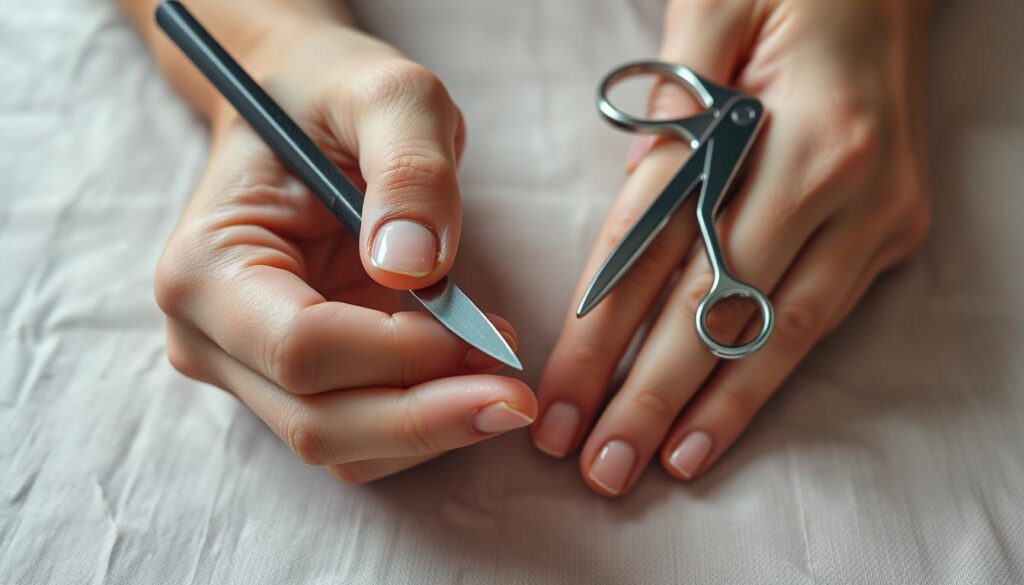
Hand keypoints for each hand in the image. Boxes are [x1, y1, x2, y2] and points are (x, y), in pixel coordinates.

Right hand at [156, 21, 534, 482]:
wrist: (299, 109)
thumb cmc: (333, 96)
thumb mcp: (389, 97)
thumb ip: (410, 169)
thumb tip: (415, 268)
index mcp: (207, 265)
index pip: (302, 349)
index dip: (404, 355)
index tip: (491, 336)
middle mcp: (206, 334)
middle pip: (317, 421)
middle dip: (427, 417)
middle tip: (518, 395)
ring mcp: (243, 367)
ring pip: (340, 448)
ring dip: (430, 427)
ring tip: (500, 374)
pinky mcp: (286, 384)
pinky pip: (358, 438)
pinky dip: (419, 420)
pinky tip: (465, 375)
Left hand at [533, 0, 931, 495]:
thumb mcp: (711, 14)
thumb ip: (665, 114)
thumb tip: (631, 209)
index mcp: (782, 123)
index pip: (664, 248)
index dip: (606, 333)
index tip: (560, 398)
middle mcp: (837, 179)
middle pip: (718, 306)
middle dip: (651, 395)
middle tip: (599, 464)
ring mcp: (873, 214)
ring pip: (779, 333)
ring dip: (711, 409)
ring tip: (654, 466)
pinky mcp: (888, 233)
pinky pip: (817, 321)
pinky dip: (764, 379)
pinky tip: (718, 426)